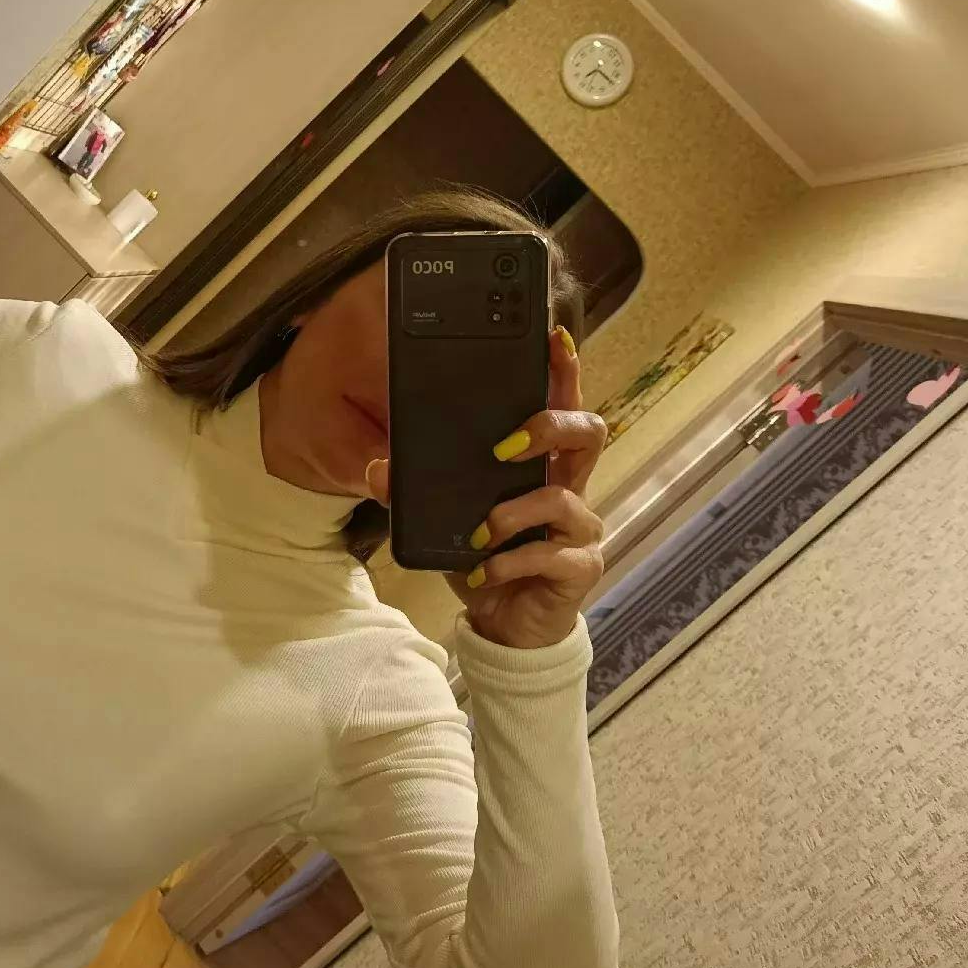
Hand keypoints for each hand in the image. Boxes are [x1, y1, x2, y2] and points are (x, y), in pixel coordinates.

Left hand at [365, 327, 607, 650]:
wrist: (505, 629)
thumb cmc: (488, 561)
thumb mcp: (445, 521)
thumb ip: (416, 491)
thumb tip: (377, 468)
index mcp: (544, 467)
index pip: (563, 407)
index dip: (564, 371)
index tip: (553, 338)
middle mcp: (572, 489)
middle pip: (590, 432)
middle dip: (550, 425)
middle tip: (507, 444)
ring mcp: (580, 530)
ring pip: (563, 499)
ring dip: (512, 513)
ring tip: (479, 532)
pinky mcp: (579, 569)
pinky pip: (549, 556)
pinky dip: (507, 562)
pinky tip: (481, 569)